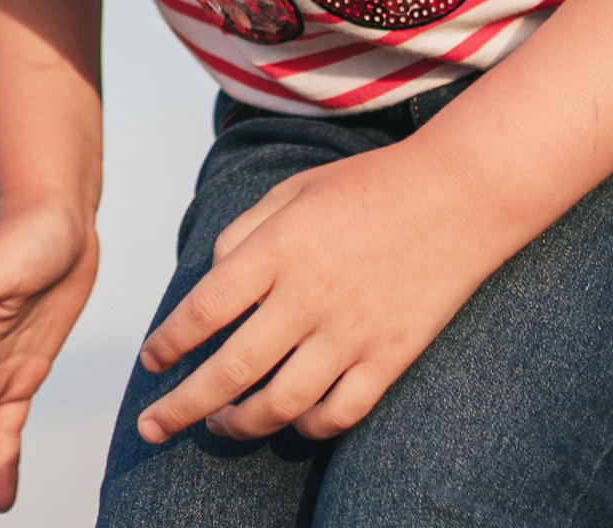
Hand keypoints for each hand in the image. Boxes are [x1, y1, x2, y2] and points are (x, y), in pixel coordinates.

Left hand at [137, 139, 510, 446]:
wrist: (460, 192)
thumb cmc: (370, 185)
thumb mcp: (297, 188)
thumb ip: (245, 232)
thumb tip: (209, 284)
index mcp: (282, 246)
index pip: (204, 310)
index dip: (168, 343)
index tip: (151, 360)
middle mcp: (311, 294)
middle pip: (230, 370)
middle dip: (180, 407)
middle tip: (152, 427)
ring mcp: (352, 331)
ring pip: (279, 405)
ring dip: (237, 424)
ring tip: (218, 424)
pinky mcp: (389, 356)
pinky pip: (337, 413)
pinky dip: (306, 427)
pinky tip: (289, 420)